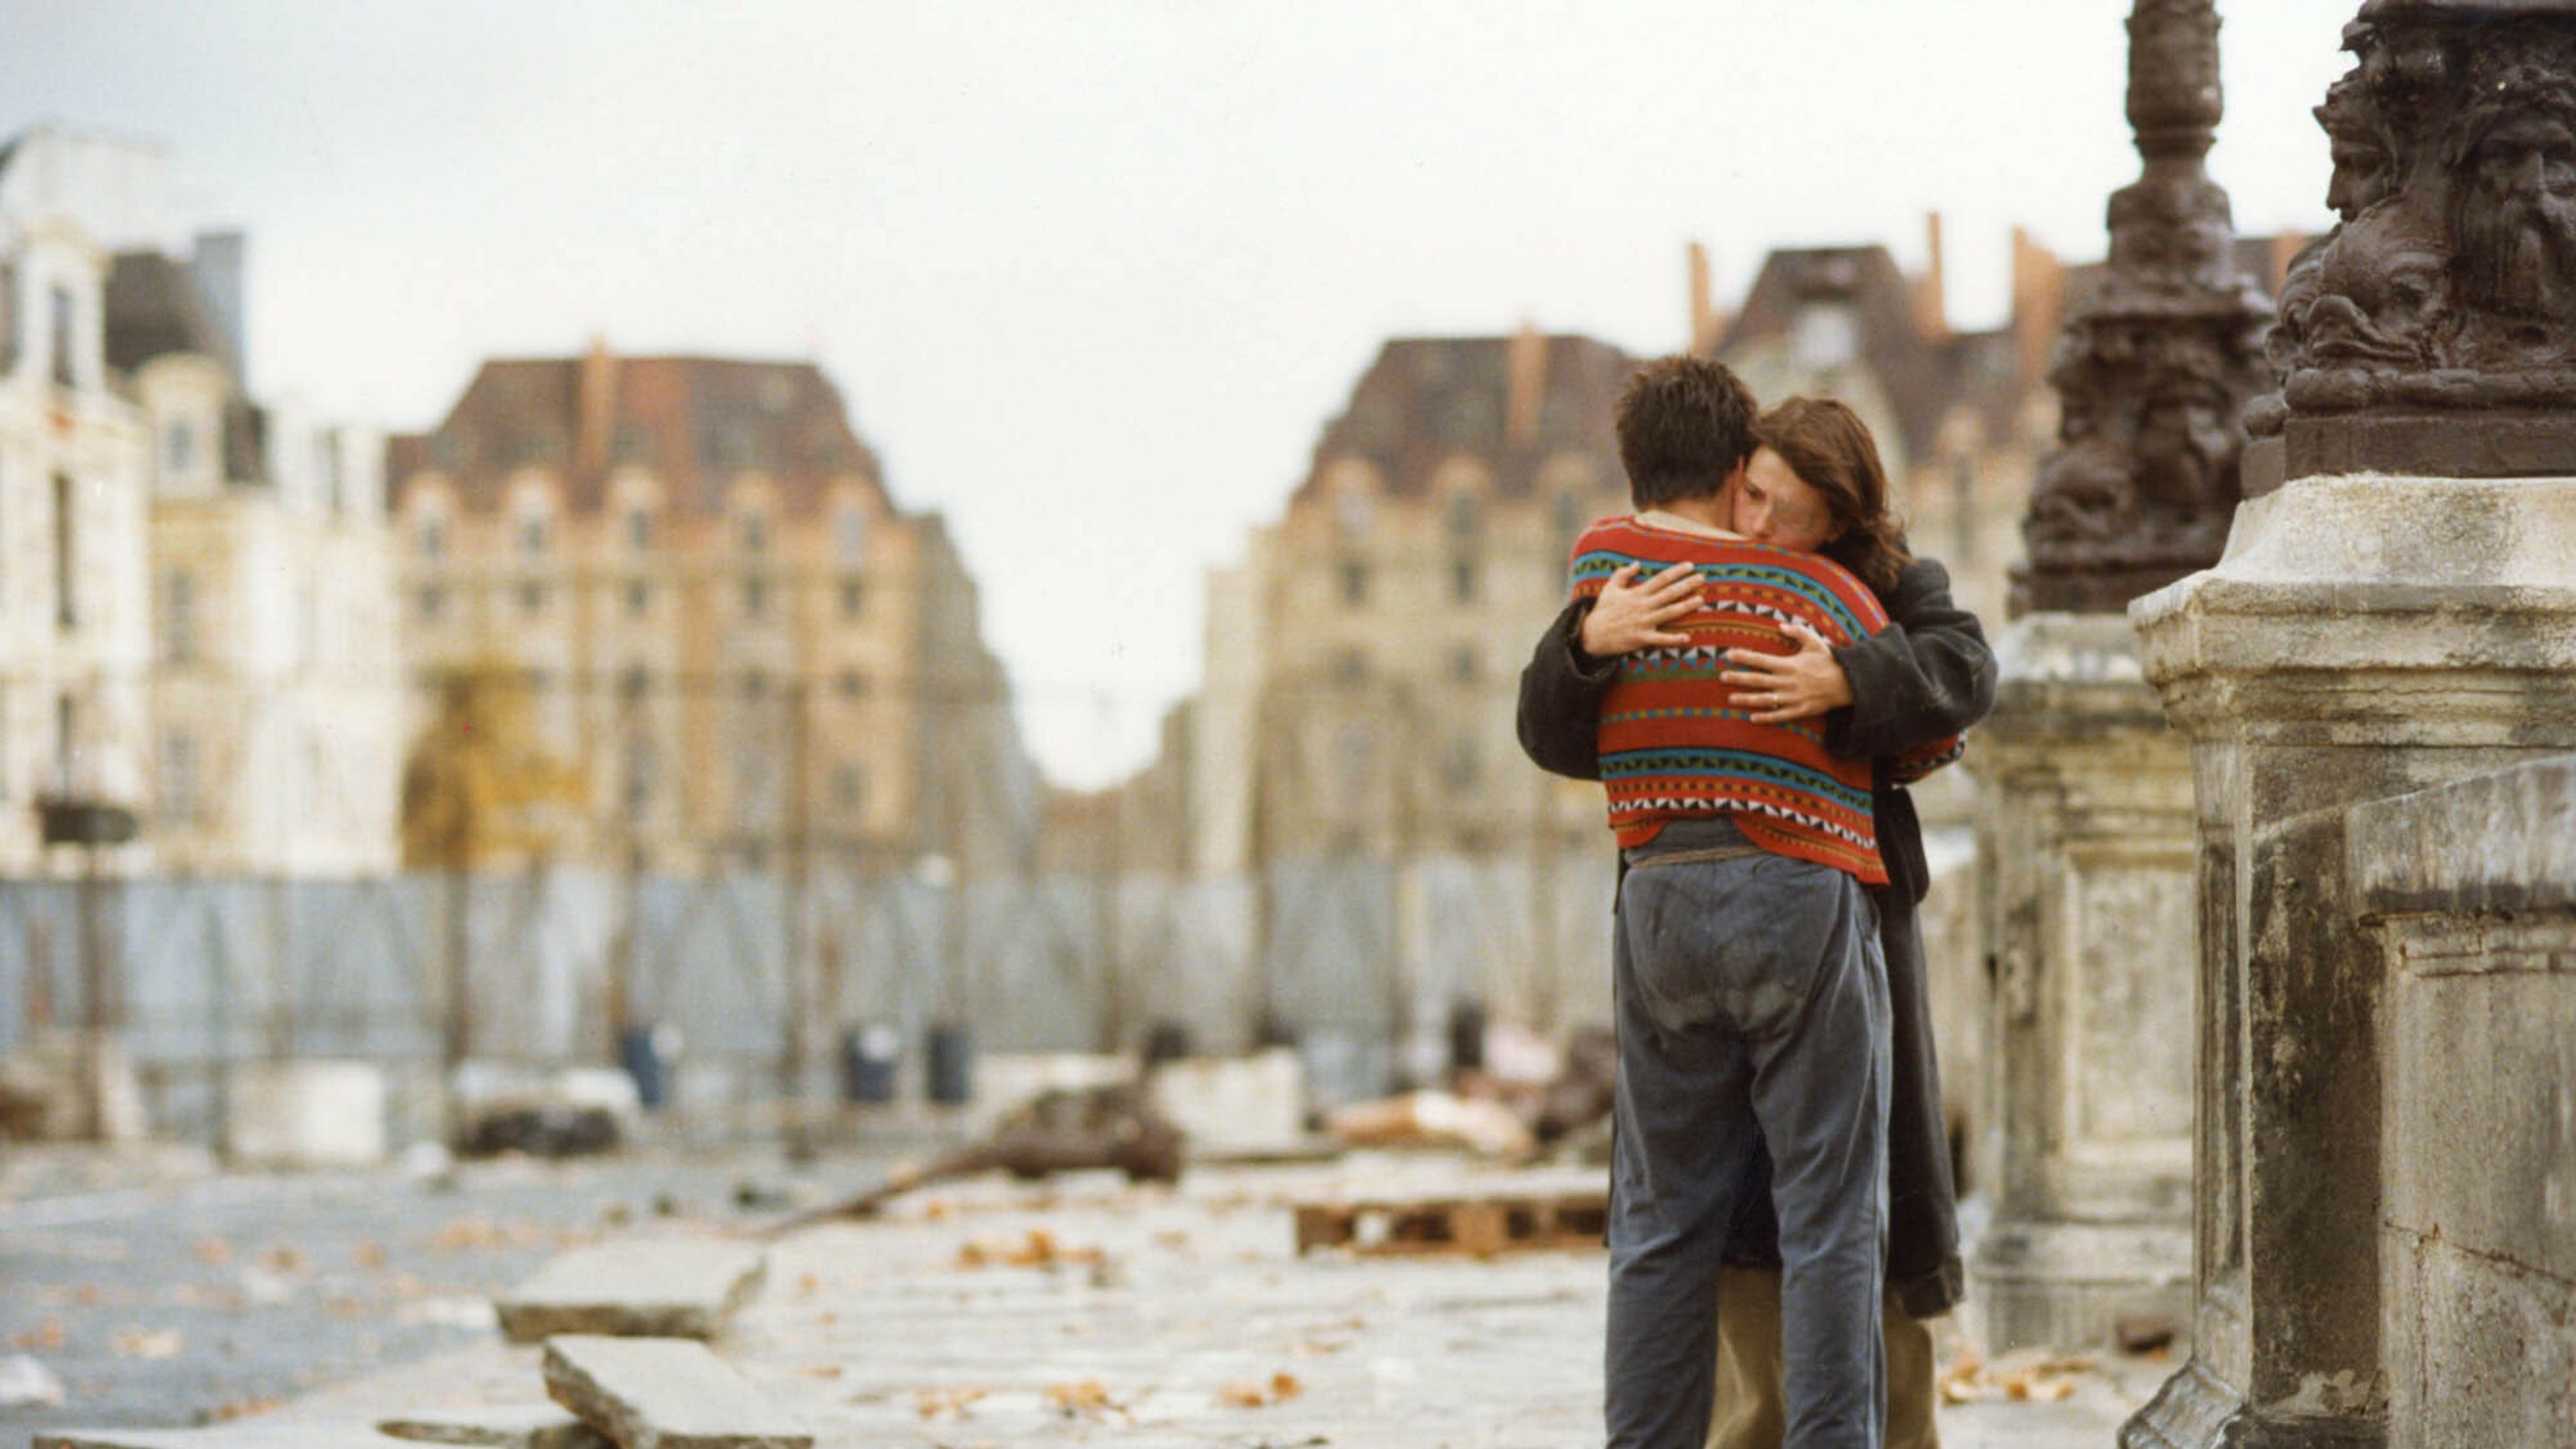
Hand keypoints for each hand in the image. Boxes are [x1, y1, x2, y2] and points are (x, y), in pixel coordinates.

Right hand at [1579, 561, 1699, 656]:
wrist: (1592, 634)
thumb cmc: (1603, 610)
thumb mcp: (1610, 588)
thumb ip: (1622, 574)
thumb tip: (1636, 564)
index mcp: (1637, 594)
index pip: (1660, 579)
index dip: (1676, 572)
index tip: (1690, 566)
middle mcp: (1643, 606)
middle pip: (1669, 593)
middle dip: (1686, 585)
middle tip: (1702, 578)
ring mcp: (1643, 622)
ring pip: (1668, 613)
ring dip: (1686, 606)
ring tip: (1701, 600)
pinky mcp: (1641, 638)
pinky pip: (1660, 639)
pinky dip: (1673, 639)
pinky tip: (1687, 637)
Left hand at [1719, 620, 1854, 723]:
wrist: (1848, 683)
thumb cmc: (1829, 661)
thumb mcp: (1815, 642)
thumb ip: (1797, 632)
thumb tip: (1780, 626)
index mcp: (1789, 664)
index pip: (1760, 660)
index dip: (1744, 657)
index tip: (1728, 654)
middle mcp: (1787, 682)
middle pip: (1757, 680)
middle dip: (1738, 678)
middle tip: (1721, 677)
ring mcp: (1793, 697)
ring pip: (1764, 699)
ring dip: (1746, 699)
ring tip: (1730, 699)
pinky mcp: (1800, 710)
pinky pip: (1779, 715)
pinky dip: (1765, 717)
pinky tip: (1752, 718)